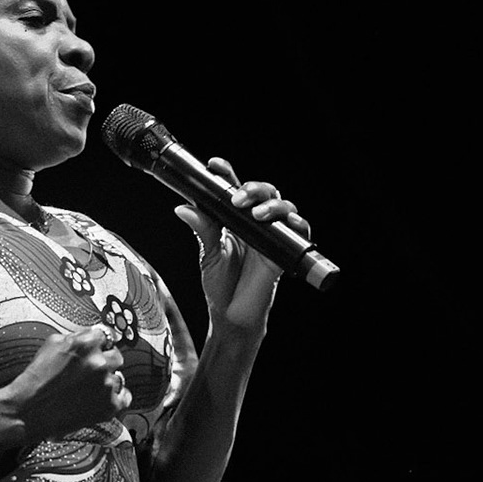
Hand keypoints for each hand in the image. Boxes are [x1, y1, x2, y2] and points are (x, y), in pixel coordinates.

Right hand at [0, 324, 127, 445]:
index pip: (106, 335)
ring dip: (108, 380)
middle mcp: (99, 363)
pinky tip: (103, 398)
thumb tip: (91, 334)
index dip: (100, 343)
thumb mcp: (51, 344)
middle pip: (117, 356)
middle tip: (91, 371)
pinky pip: (125, 397)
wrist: (28, 410)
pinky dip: (116, 397)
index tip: (99, 348)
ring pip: (119, 377)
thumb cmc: (36, 378)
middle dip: (106, 361)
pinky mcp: (109, 406)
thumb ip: (76, 336)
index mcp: (85, 344)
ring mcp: (106, 386)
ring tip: (90, 388)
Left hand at [172, 157, 309, 334]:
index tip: (214, 166)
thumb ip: (202, 229)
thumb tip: (183, 207)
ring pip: (282, 206)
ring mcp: (271, 236)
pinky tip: (286, 221)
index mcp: (235, 219)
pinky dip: (296, 223)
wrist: (231, 316)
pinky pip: (299, 231)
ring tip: (256, 213)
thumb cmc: (220, 286)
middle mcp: (255, 223)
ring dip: (272, 204)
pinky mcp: (284, 252)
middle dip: (253, 188)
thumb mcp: (208, 254)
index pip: (234, 189)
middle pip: (263, 192)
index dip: (227, 174)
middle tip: (237, 199)